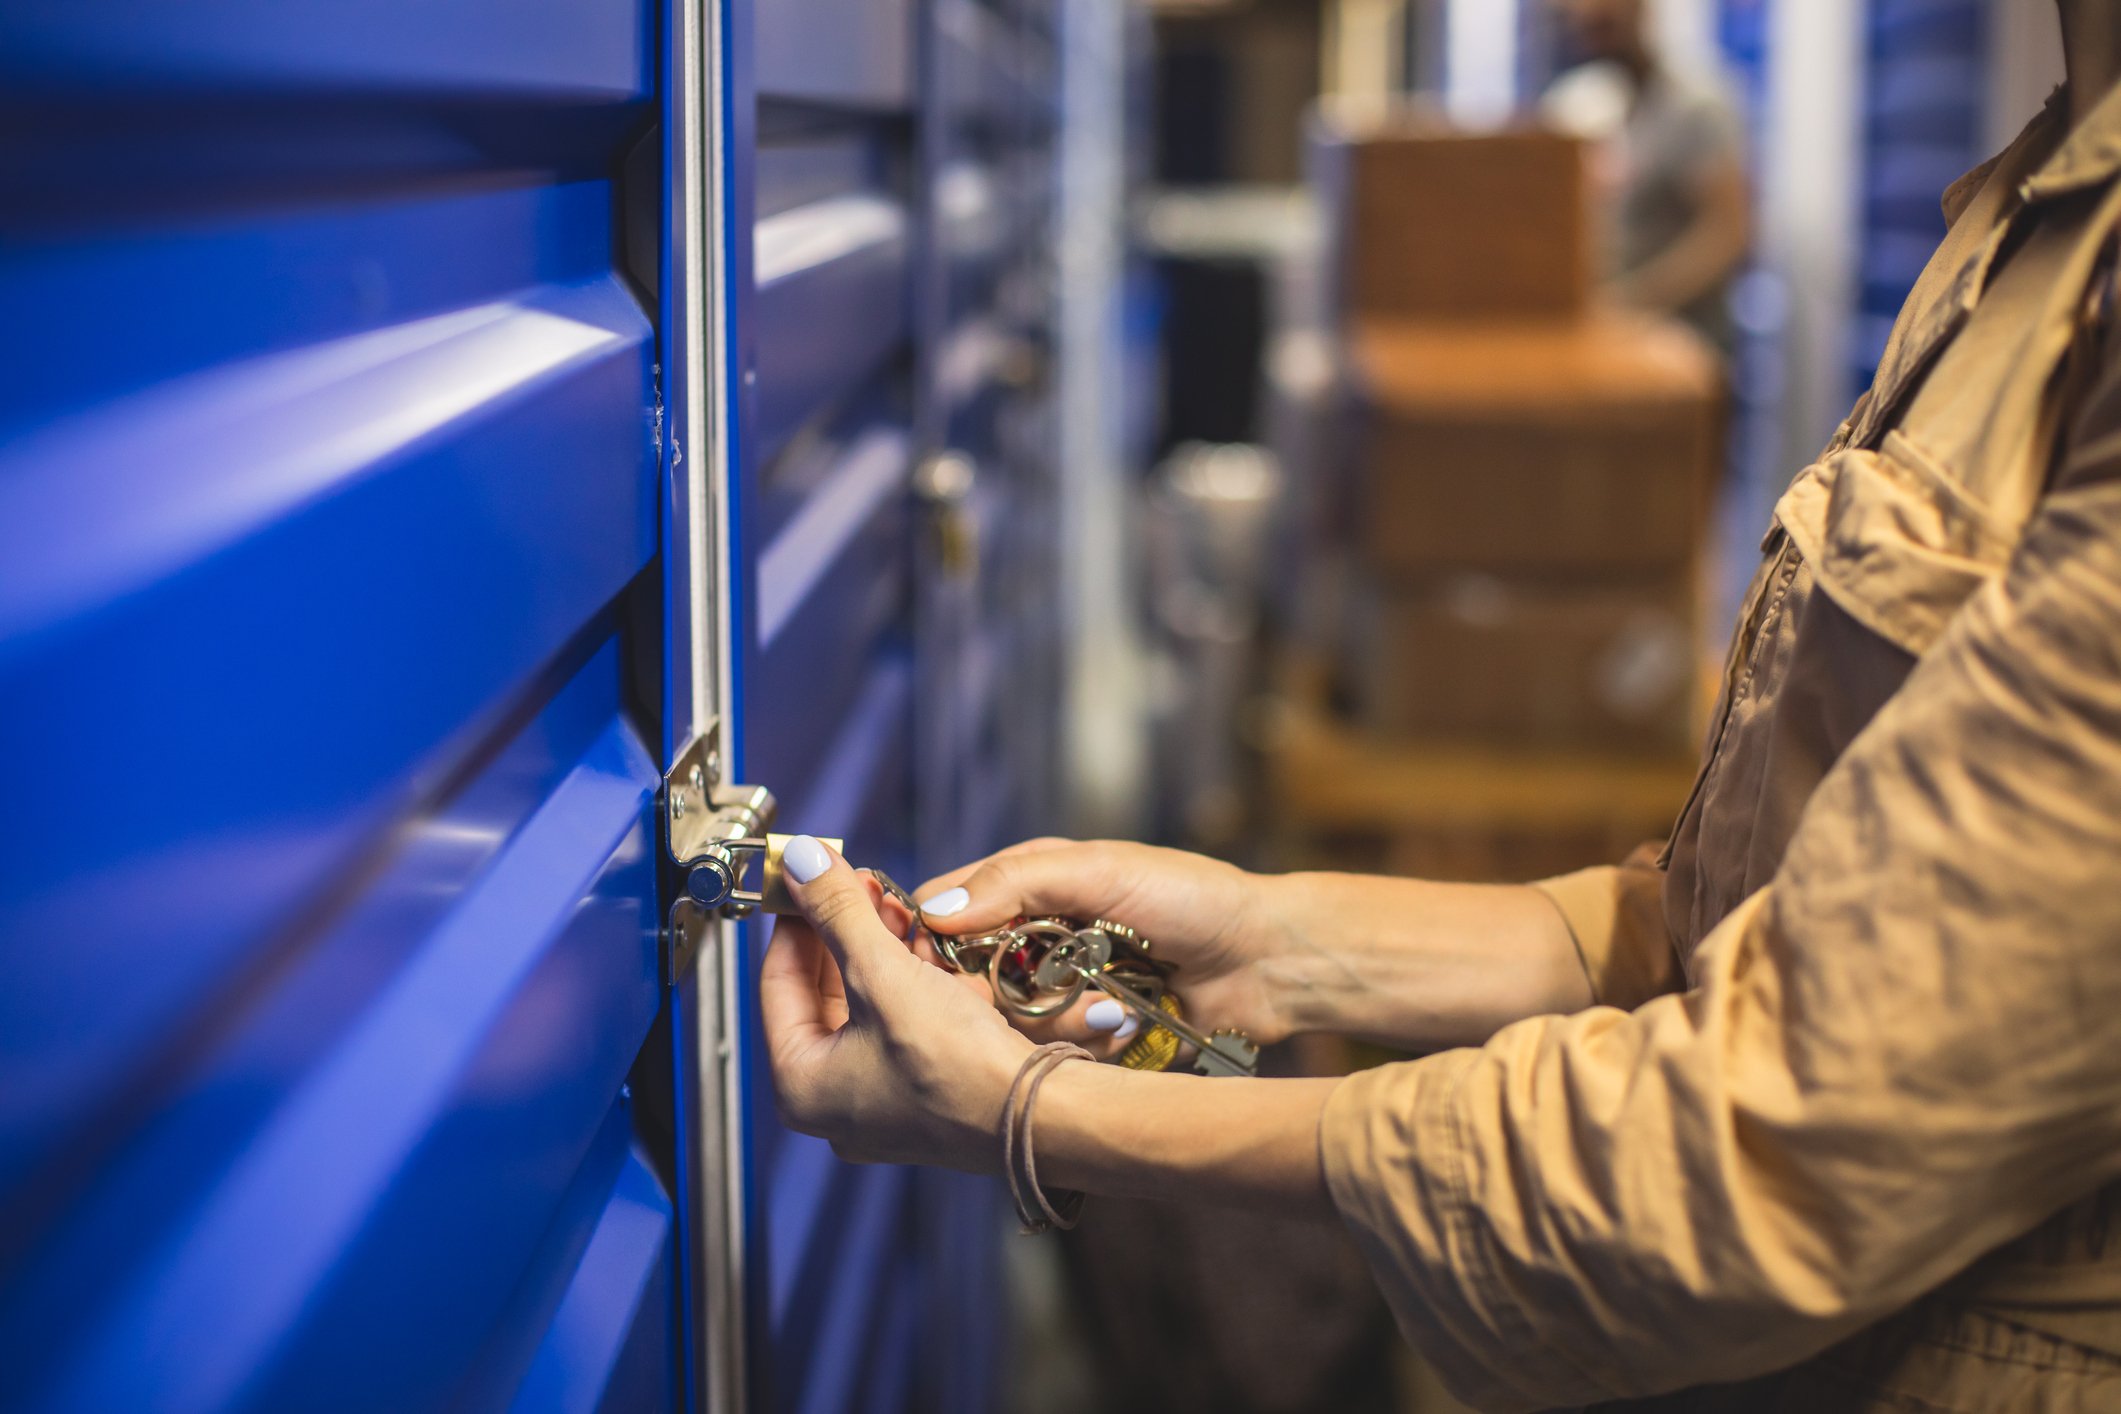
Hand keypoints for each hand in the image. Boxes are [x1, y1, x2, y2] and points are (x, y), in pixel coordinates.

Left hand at [760, 836, 1030, 1169]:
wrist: (1040, 1114)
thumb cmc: (957, 1065)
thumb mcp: (883, 973)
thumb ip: (836, 911)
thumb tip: (799, 861)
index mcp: (800, 1086)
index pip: (776, 982)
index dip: (795, 919)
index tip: (810, 876)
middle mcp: (833, 1103)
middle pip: (821, 993)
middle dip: (844, 932)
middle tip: (862, 885)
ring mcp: (879, 1102)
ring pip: (865, 1006)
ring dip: (880, 950)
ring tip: (898, 906)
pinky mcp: (922, 1094)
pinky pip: (900, 1025)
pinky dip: (909, 984)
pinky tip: (927, 947)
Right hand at [911, 839, 1294, 1057]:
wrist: (1267, 961)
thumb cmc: (1191, 898)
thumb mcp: (1101, 871)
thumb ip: (1017, 883)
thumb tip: (933, 912)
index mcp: (1026, 886)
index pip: (942, 913)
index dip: (929, 942)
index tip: (942, 967)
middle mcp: (1031, 942)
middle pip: (963, 983)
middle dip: (1001, 994)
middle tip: (1046, 988)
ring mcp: (1057, 994)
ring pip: (1004, 1029)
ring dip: (1056, 1022)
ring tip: (1111, 1007)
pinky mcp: (1084, 1040)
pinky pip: (1050, 1058)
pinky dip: (1085, 1046)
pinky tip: (1125, 1029)